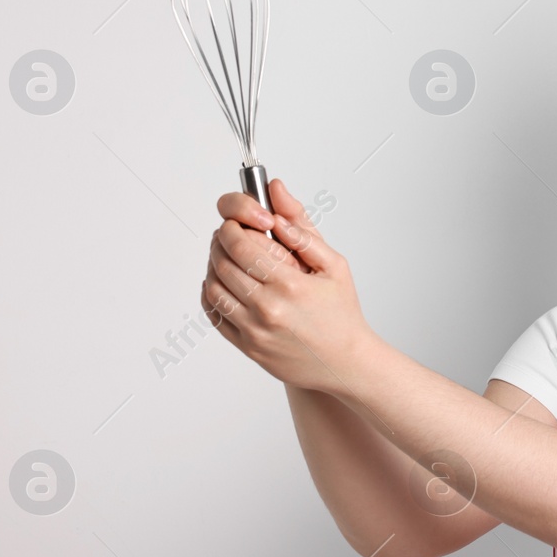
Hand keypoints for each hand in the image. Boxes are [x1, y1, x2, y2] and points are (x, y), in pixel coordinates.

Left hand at [201, 178, 372, 392]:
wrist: (345, 363)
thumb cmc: (341, 313)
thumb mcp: (334, 265)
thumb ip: (302, 228)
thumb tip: (276, 192)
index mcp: (290, 286)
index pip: (241, 245)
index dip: (231, 227)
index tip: (236, 223)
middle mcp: (267, 309)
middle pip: (222, 264)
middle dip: (220, 242)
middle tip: (229, 235)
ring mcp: (254, 330)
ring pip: (213, 287)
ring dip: (213, 265)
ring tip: (227, 257)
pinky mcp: (246, 346)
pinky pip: (214, 314)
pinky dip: (212, 293)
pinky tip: (224, 283)